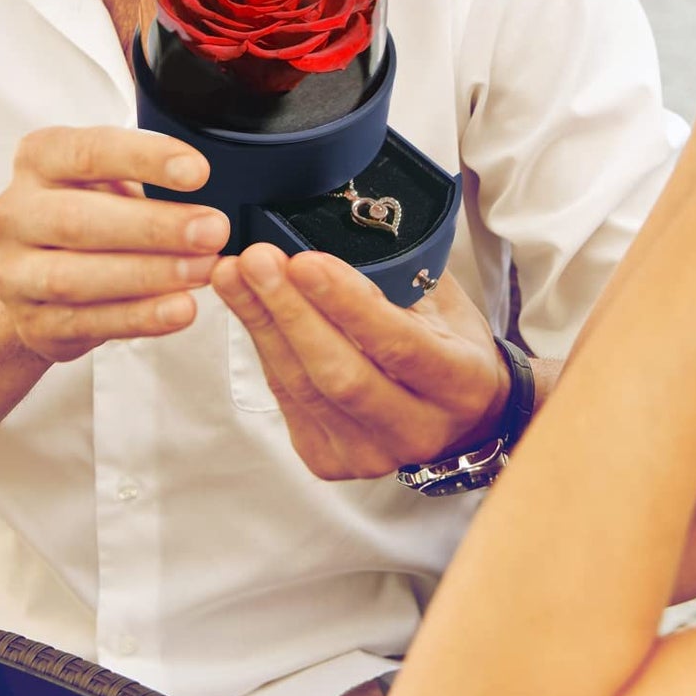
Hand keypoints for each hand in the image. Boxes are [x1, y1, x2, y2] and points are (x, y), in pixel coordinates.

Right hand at [0, 127, 229, 362]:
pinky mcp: (30, 323)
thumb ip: (151, 172)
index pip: (89, 152)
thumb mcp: (110, 175)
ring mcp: (14, 273)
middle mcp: (15, 213)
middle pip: (78, 220)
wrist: (37, 274)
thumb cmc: (91, 210)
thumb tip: (225, 182)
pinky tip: (180, 309)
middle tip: (213, 231)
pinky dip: (138, 317)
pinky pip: (85, 323)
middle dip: (154, 227)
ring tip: (204, 271)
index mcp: (39, 159)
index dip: (145, 159)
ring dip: (149, 275)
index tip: (199, 172)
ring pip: (75, 277)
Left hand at [211, 246, 510, 480]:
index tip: (306, 261)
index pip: (398, 345)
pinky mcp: (330, 460)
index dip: (348, 304)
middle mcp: (417, 429)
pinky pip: (286, 399)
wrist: (461, 414)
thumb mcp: (444, 303)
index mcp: (459, 382)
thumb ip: (399, 278)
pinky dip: (264, 347)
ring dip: (262, 324)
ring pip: (303, 388)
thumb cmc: (451, 345)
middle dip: (290, 311)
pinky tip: (246, 307)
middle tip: (256, 260)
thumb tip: (332, 235)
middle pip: (340, 374)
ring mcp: (370, 453)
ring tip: (235, 274)